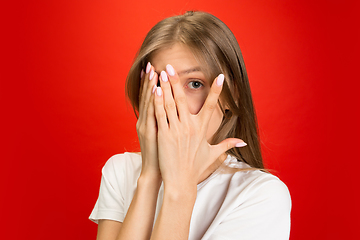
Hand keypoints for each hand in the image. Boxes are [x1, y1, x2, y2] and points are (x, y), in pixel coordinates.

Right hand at [136, 62, 160, 178]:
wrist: (156, 172)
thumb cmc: (163, 155)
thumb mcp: (163, 137)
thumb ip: (166, 122)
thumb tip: (173, 113)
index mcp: (149, 121)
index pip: (151, 98)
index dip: (151, 84)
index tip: (154, 69)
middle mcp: (146, 121)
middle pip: (148, 97)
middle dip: (150, 81)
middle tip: (152, 64)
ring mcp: (147, 126)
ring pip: (149, 103)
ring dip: (151, 86)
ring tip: (154, 71)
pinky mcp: (151, 133)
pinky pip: (153, 114)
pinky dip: (154, 102)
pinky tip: (156, 90)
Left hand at [153, 65, 245, 187]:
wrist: (181, 181)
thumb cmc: (196, 168)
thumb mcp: (213, 154)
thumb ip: (227, 145)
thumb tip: (243, 142)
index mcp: (202, 129)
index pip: (211, 105)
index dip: (217, 90)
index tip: (220, 76)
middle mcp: (190, 127)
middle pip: (184, 99)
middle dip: (177, 81)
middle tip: (171, 66)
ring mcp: (176, 130)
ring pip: (170, 103)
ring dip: (165, 87)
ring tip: (161, 72)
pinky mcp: (164, 135)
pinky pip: (160, 114)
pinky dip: (158, 101)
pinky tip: (155, 90)